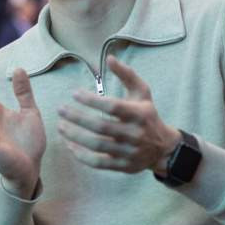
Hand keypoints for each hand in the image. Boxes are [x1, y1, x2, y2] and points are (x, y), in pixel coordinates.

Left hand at [57, 56, 180, 173]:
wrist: (163, 148)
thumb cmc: (147, 114)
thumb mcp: (142, 92)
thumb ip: (126, 74)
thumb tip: (109, 58)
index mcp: (139, 114)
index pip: (112, 107)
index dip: (91, 100)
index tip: (74, 93)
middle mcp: (134, 134)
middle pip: (100, 127)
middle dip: (77, 118)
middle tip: (60, 110)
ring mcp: (128, 152)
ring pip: (96, 145)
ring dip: (75, 136)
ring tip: (61, 126)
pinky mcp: (123, 166)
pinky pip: (98, 163)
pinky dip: (81, 155)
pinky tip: (70, 145)